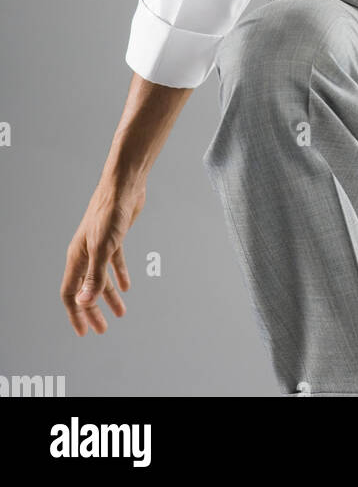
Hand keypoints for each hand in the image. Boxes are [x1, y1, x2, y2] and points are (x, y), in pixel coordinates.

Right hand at [60, 177, 145, 334]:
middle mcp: (85, 253)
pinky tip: (127, 286)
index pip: (71, 293)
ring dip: (109, 296)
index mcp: (77, 257)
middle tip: (102, 329)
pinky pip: (114, 262)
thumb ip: (95, 276)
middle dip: (93, 310)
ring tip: (120, 313)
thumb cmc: (110, 212)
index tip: (84, 332)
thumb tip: (84, 302)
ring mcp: (99, 246)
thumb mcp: (103, 248)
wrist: (124, 186)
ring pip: (101, 278)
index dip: (76, 313)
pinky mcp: (114, 238)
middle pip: (85, 289)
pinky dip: (119, 275)